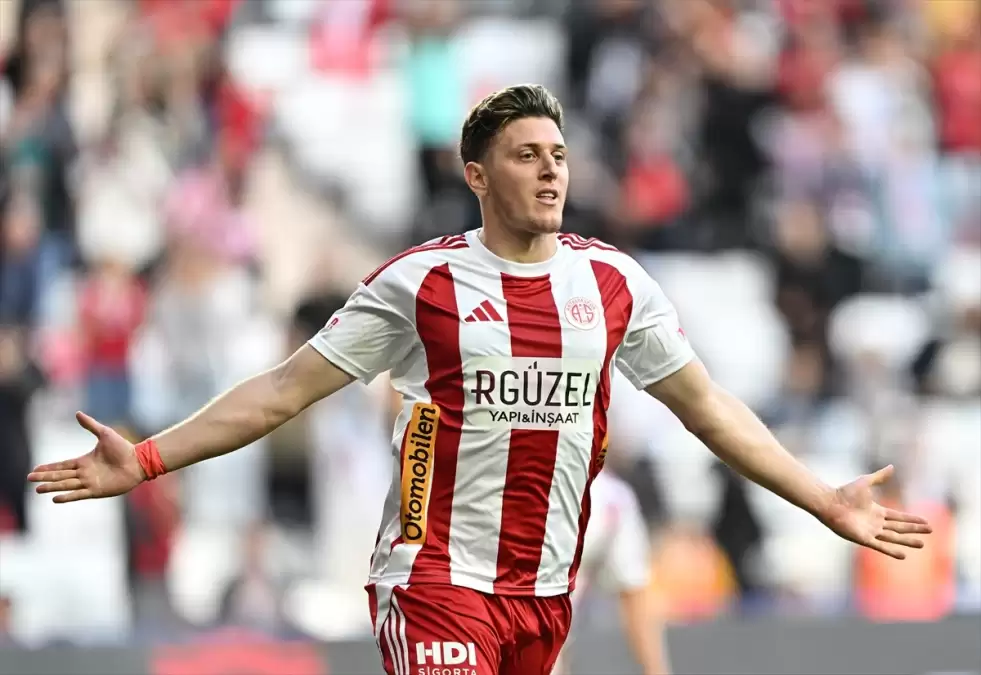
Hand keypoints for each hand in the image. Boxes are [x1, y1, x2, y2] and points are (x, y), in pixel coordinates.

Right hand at [27, 412, 145, 502]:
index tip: (35, 469)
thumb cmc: (123, 448)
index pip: (62, 465)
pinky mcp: (97, 490)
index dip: (49, 467)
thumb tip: (77, 413)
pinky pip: (79, 494)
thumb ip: (90, 425)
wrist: (138, 461)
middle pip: (60, 476)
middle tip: (30, 479)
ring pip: (66, 485)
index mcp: (84, 462)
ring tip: (38, 489)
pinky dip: (67, 496)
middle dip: (45, 477)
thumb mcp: (104, 434)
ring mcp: (90, 482)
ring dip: (52, 487)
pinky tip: (55, 498)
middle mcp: (85, 473)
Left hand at [819, 465, 931, 559]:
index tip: (926, 521)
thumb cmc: (844, 492)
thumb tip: (892, 466)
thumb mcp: (865, 482)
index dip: (912, 519)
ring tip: (922, 544)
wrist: (830, 502)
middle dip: (914, 530)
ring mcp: (870, 531)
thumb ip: (879, 476)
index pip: (898, 517)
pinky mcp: (863, 538)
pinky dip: (892, 551)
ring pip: (893, 537)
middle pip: (899, 527)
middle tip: (930, 531)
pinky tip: (904, 555)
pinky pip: (880, 546)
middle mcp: (875, 523)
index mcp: (876, 511)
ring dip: (907, 541)